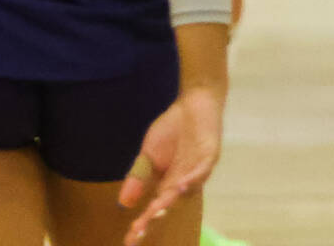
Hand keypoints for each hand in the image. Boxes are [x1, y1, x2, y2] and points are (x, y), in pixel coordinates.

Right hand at [118, 87, 224, 244]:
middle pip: (169, 205)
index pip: (154, 209)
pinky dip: (192, 179)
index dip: (143, 224)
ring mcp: (198, 169)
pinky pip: (202, 170)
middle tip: (139, 232)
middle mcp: (184, 182)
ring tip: (156, 212)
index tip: (128, 241)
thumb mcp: (148, 155)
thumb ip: (138, 178)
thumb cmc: (172, 129)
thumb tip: (123, 205)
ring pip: (185, 191)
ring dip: (172, 201)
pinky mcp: (209, 154)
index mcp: (168, 185)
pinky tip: (180, 186)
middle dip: (154, 218)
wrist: (194, 101)